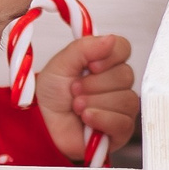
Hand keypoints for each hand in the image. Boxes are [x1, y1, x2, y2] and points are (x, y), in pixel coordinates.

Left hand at [35, 33, 137, 159]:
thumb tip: (111, 39)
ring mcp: (122, 107)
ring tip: (77, 107)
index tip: (90, 66)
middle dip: (94, 84)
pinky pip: (123, 122)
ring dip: (94, 102)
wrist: (43, 124)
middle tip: (75, 91)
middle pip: (125, 75)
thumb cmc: (53, 96)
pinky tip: (87, 119)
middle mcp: (117, 83)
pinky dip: (101, 118)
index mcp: (105, 62)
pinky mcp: (121, 130)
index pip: (123, 48)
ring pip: (125, 99)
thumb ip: (84, 48)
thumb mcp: (61, 64)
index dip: (109, 57)